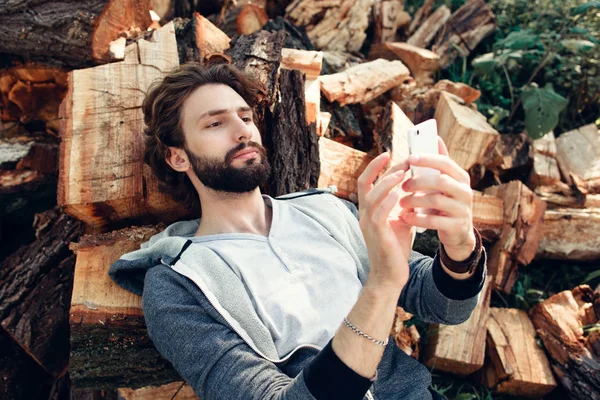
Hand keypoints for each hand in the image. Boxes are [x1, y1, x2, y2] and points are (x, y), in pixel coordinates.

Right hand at [357, 152, 412, 290]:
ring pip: (371, 196)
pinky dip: (388, 201)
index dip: (375, 166)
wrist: (390, 275)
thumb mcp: (401, 221)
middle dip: (384, 169)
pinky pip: (378, 213)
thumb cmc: (395, 248)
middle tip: (404, 160)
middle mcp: (364, 214)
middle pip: (366, 183)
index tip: (389, 153)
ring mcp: (368, 224)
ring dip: (387, 182)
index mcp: (369, 209)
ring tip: (403, 172)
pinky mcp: (376, 234)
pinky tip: (400, 195)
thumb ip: (404, 205)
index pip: (366, 181)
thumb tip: (416, 187)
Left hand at [399, 137, 476, 261]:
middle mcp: (465, 192)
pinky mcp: (456, 226)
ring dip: (414, 200)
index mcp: (461, 178)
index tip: (409, 158)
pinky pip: (433, 221)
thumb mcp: (446, 183)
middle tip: (403, 185)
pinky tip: (405, 217)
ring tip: (402, 203)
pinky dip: (417, 218)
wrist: (458, 234)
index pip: (445, 163)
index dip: (427, 159)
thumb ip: (439, 164)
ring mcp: (462, 210)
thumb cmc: (446, 202)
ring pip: (435, 201)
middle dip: (418, 182)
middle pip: (440, 181)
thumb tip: (435, 137)